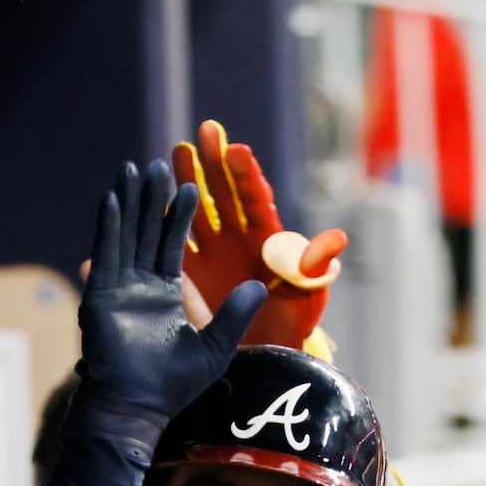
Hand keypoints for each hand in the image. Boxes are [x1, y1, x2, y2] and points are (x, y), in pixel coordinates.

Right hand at [75, 159, 264, 428]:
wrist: (140, 407)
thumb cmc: (176, 385)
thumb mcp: (216, 346)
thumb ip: (234, 315)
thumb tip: (261, 287)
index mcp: (169, 294)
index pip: (175, 243)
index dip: (181, 215)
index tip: (190, 184)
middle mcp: (142, 286)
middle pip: (148, 231)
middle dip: (152, 198)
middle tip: (157, 163)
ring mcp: (121, 288)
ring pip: (127, 235)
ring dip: (130, 203)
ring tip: (133, 168)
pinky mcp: (101, 295)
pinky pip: (107, 254)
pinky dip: (110, 228)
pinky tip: (114, 200)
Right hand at [172, 120, 345, 347]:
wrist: (267, 354)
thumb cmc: (294, 323)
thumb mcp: (310, 295)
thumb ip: (316, 268)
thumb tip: (334, 240)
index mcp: (268, 238)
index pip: (256, 198)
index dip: (246, 174)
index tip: (236, 149)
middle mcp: (240, 238)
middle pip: (225, 193)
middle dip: (214, 162)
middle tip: (204, 131)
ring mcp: (215, 252)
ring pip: (198, 210)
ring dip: (186, 183)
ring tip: (175, 152)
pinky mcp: (194, 273)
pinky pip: (177, 244)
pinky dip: (165, 224)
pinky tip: (151, 203)